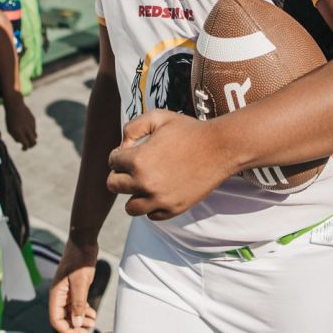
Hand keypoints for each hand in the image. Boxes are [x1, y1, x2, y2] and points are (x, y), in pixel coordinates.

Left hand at [4, 97, 37, 149]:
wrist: (14, 105)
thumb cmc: (10, 119)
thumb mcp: (10, 130)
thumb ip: (16, 137)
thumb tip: (23, 143)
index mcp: (19, 133)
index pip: (26, 144)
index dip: (25, 148)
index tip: (23, 149)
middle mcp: (27, 129)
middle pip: (33, 142)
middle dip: (31, 145)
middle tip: (28, 145)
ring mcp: (31, 125)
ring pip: (35, 135)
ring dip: (31, 138)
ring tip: (25, 135)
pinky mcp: (33, 120)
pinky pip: (34, 128)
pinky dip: (30, 130)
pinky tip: (25, 125)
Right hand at [48, 240, 98, 332]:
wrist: (84, 242)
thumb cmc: (80, 260)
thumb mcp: (80, 283)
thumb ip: (78, 304)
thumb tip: (77, 323)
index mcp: (56, 294)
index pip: (56, 319)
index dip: (66, 330)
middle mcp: (60, 295)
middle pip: (63, 317)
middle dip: (74, 327)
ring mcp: (67, 291)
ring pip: (71, 312)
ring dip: (80, 320)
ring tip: (92, 323)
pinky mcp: (75, 288)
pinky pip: (77, 304)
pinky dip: (84, 311)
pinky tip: (92, 314)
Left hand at [107, 109, 232, 219]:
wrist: (220, 147)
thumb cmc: (189, 129)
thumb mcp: (158, 117)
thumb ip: (132, 127)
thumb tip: (122, 146)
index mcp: (137, 160)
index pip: (112, 162)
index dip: (121, 154)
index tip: (134, 151)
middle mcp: (144, 183)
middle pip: (113, 186)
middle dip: (120, 175)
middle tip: (135, 169)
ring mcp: (159, 199)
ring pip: (130, 207)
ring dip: (134, 195)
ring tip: (145, 184)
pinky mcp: (173, 209)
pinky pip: (151, 215)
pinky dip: (153, 206)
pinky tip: (162, 191)